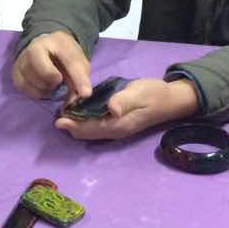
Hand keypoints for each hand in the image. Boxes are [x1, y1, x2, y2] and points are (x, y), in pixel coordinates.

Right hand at [11, 31, 92, 100]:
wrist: (43, 46)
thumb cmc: (63, 55)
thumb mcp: (78, 62)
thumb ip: (81, 79)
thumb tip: (82, 97)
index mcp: (57, 40)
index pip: (70, 61)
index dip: (79, 79)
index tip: (86, 93)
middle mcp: (35, 46)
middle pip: (45, 72)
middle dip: (54, 81)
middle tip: (58, 81)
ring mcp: (23, 58)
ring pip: (34, 82)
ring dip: (46, 88)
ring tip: (51, 82)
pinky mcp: (15, 70)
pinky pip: (24, 87)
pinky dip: (35, 92)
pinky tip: (42, 86)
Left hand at [54, 78, 198, 141]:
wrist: (171, 99)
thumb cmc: (154, 94)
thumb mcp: (139, 94)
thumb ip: (124, 101)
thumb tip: (111, 108)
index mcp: (118, 126)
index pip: (90, 130)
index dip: (73, 126)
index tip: (58, 119)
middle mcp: (114, 131)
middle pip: (86, 133)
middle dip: (71, 125)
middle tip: (57, 110)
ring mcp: (115, 128)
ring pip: (89, 130)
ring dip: (76, 123)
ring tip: (63, 109)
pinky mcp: (116, 121)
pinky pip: (95, 124)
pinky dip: (84, 119)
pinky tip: (77, 108)